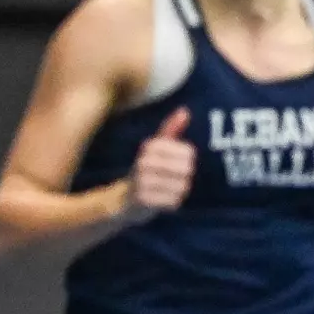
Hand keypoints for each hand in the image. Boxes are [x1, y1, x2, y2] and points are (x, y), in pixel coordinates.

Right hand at [120, 106, 195, 220]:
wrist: (125, 199)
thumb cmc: (146, 170)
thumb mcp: (156, 148)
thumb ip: (171, 129)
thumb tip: (185, 110)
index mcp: (150, 146)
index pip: (189, 153)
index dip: (187, 161)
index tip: (174, 164)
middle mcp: (144, 162)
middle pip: (187, 169)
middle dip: (183, 177)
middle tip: (169, 180)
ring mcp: (142, 181)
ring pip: (182, 187)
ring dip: (177, 191)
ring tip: (164, 190)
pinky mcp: (143, 200)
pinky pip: (174, 201)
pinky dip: (171, 203)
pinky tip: (160, 200)